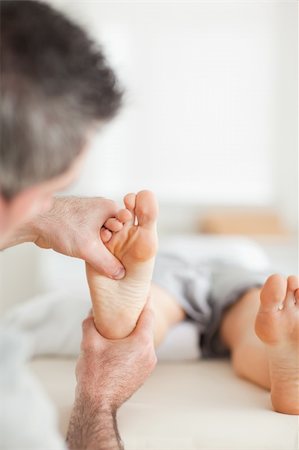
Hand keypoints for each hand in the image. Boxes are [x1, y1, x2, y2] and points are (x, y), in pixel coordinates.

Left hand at [32, 197, 124, 278]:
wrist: (35, 221)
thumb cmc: (61, 225)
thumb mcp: (89, 249)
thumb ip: (107, 263)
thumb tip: (120, 273)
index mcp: (108, 207)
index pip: (127, 226)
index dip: (123, 240)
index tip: (116, 249)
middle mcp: (101, 208)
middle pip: (116, 231)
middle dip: (111, 244)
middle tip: (102, 252)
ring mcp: (90, 214)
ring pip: (103, 234)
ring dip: (99, 245)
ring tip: (90, 251)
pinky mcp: (80, 222)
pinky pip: (92, 235)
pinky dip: (90, 244)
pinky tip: (83, 251)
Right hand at [66, 303, 156, 449]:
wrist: (97, 405)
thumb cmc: (95, 375)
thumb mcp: (89, 343)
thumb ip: (91, 323)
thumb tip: (91, 312)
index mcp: (141, 343)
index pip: (148, 314)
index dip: (145, 301)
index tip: (142, 291)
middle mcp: (149, 354)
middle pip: (146, 327)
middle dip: (136, 317)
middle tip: (126, 307)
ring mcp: (148, 366)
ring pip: (143, 341)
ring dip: (133, 333)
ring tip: (119, 327)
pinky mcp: (143, 375)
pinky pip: (141, 353)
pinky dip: (133, 346)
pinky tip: (119, 345)